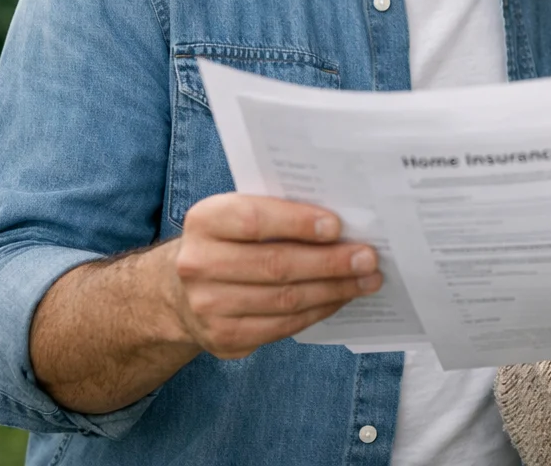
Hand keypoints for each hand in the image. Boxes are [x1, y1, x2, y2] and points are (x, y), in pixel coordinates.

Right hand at [166, 193, 383, 358]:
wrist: (182, 291)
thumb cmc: (230, 241)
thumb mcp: (239, 214)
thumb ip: (280, 212)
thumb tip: (343, 226)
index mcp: (205, 220)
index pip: (254, 220)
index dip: (297, 223)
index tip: (337, 226)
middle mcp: (198, 264)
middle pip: (275, 265)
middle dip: (329, 262)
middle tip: (368, 258)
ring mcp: (208, 306)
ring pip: (284, 300)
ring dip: (333, 290)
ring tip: (366, 280)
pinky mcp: (224, 338)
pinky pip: (282, 326)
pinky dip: (318, 311)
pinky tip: (340, 298)